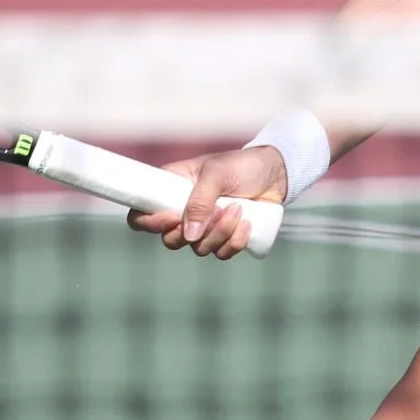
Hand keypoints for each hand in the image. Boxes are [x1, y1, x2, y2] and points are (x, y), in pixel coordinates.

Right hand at [125, 144, 289, 259]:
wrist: (276, 173)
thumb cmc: (241, 165)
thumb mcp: (218, 174)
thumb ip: (200, 201)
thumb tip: (189, 235)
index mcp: (171, 189)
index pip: (142, 215)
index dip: (150, 223)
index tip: (173, 219)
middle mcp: (183, 211)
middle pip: (170, 240)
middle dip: (194, 233)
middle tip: (217, 211)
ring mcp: (204, 227)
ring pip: (198, 248)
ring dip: (220, 233)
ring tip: (238, 209)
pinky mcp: (224, 237)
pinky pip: (221, 253)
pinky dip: (234, 242)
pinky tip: (247, 224)